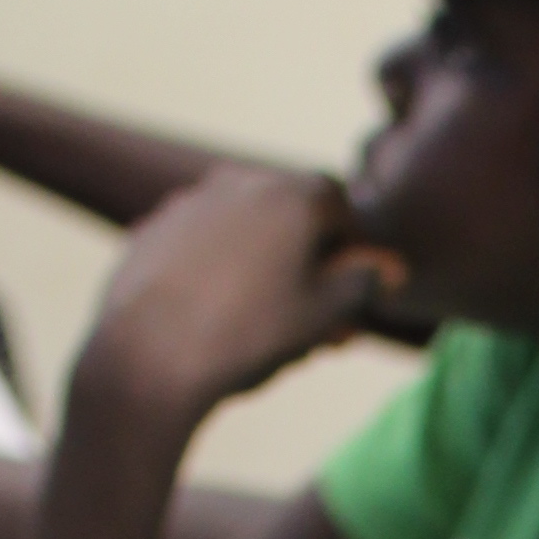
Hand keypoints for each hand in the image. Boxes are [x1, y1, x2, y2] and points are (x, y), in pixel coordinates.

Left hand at [79, 165, 393, 438]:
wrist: (149, 357)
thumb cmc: (247, 336)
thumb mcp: (321, 316)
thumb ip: (361, 283)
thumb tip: (389, 267)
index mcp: (293, 196)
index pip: (341, 206)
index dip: (352, 246)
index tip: (353, 287)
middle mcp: (242, 182)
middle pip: (289, 214)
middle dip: (306, 257)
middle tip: (314, 317)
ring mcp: (191, 201)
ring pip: (243, 228)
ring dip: (262, 263)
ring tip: (264, 322)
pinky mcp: (154, 228)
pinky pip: (200, 244)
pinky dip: (215, 269)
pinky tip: (213, 315)